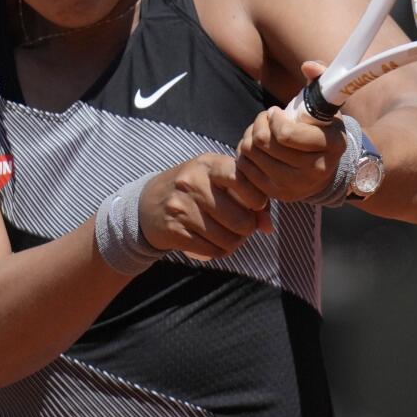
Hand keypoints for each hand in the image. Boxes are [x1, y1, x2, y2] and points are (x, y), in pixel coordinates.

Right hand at [138, 153, 271, 260]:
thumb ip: (248, 195)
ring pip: (228, 239)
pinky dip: (219, 251)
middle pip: (240, 219)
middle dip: (247, 228)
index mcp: (207, 164)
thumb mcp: (216, 180)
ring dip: (234, 242)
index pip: (242, 179)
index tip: (255, 204)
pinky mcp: (174, 230)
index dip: (257, 198)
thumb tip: (268, 227)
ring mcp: (181, 207)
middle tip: (242, 226)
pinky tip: (215, 243)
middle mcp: (192, 183)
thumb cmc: (194, 190)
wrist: (148, 204)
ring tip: (229, 235)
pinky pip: (211, 250)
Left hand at [236, 61, 349, 202]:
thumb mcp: (326, 104)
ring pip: (251, 153)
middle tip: (266, 119)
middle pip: (264, 142)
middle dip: (259, 123)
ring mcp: (295, 186)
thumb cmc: (321, 129)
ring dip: (250, 136)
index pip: (286, 134)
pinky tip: (257, 148)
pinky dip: (245, 153)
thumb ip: (320, 78)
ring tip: (261, 132)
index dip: (274, 118)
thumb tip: (308, 66)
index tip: (276, 112)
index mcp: (332, 145)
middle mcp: (316, 170)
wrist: (326, 169)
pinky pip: (245, 168)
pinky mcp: (278, 195)